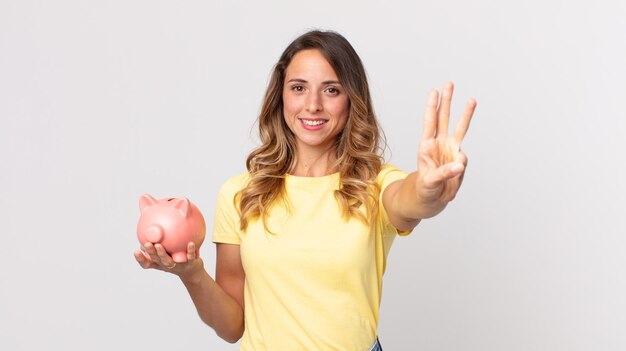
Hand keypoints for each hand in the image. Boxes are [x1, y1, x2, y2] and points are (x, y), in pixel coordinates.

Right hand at [134, 242, 203, 277]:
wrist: (192, 270)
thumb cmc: (175, 258)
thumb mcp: (166, 252)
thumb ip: (157, 243)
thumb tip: (149, 228)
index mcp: (160, 263)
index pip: (147, 263)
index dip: (141, 259)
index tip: (135, 251)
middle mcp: (166, 265)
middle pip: (156, 260)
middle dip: (151, 252)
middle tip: (147, 244)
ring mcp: (178, 265)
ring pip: (168, 260)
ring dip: (162, 253)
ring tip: (159, 245)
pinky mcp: (190, 264)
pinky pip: (190, 256)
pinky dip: (190, 250)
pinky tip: (191, 243)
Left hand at [415, 82, 475, 211]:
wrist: (432, 199)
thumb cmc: (425, 189)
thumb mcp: (429, 183)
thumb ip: (444, 173)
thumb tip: (460, 164)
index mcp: (426, 147)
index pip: (429, 123)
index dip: (432, 107)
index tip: (434, 92)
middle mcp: (439, 144)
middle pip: (443, 118)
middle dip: (446, 101)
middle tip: (449, 83)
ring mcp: (450, 150)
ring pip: (460, 128)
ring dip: (465, 114)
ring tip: (472, 99)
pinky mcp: (459, 159)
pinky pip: (464, 157)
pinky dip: (461, 165)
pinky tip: (454, 174)